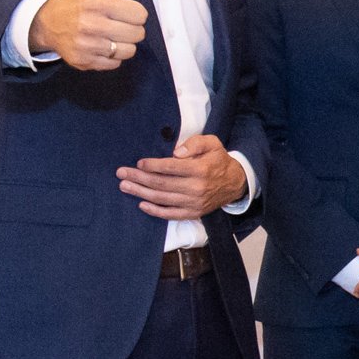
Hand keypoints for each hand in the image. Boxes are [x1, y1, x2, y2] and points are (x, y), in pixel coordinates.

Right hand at [31, 0, 150, 69]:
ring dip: (123, 44)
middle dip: (131, 28)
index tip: (123, 9)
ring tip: (110, 34)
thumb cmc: (81, 0)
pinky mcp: (83, 61)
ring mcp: (86, 46)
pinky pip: (115, 63)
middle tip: (117, 23)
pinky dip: (112, 57)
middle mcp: (91, 26)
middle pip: (136, 34)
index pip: (139, 14)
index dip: (134, 12)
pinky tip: (101, 45)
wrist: (50, 22)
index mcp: (97, 4)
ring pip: (128, 51)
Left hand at [118, 134, 245, 219]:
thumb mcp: (212, 143)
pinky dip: (155, 211)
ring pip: (162, 198)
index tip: (139, 162)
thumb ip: (194, 143)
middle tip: (122, 173)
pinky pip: (171, 214)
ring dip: (141, 193)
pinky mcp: (194, 213)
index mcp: (200, 169)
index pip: (171, 167)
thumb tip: (176, 152)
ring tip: (125, 186)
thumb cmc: (218, 160)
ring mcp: (194, 203)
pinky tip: (142, 204)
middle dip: (139, 178)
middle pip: (162, 183)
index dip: (152, 165)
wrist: (236, 183)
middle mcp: (196, 188)